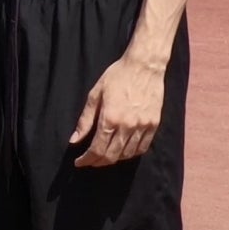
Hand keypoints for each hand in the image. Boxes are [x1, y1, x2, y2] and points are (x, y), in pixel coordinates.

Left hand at [71, 50, 167, 167]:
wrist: (144, 67)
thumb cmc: (116, 77)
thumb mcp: (94, 95)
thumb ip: (85, 120)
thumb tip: (74, 140)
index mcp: (110, 118)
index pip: (97, 149)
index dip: (86, 159)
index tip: (79, 162)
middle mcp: (128, 126)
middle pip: (112, 155)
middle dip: (98, 162)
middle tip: (89, 161)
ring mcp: (143, 126)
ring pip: (128, 154)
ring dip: (114, 159)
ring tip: (103, 156)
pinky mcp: (154, 125)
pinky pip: (142, 147)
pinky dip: (131, 153)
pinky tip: (123, 151)